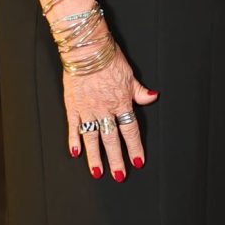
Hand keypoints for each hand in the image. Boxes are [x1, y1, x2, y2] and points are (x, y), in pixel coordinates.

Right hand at [63, 50, 156, 181]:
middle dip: (117, 159)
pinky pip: (74, 126)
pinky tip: (76, 153)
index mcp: (121, 102)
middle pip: (112, 140)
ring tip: (98, 172)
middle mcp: (105, 109)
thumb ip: (139, 91)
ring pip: (93, 138)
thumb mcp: (130, 74)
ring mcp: (88, 109)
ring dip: (96, 157)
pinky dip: (74, 140)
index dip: (135, 148)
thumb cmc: (109, 58)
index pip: (130, 131)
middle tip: (119, 175)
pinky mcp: (72, 106)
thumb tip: (152, 98)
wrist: (86, 49)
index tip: (138, 162)